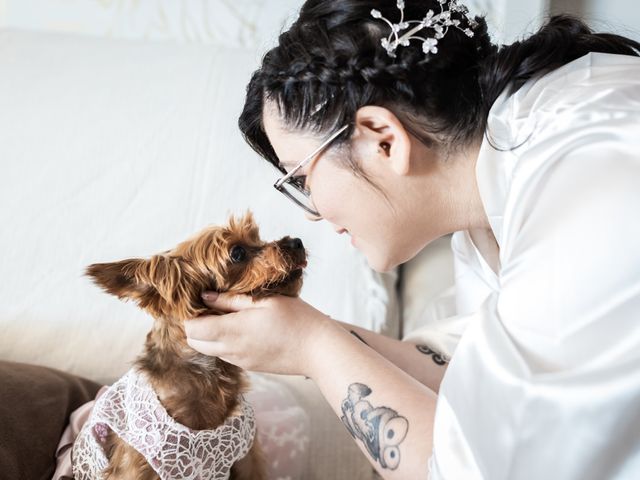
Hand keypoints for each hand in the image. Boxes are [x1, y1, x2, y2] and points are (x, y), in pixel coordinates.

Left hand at [184, 292, 331, 376]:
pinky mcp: (250, 366)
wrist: (318, 350)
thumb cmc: (296, 318)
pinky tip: (241, 329)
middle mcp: (232, 350)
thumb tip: (205, 296)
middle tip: (209, 307)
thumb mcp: (264, 300)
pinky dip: (223, 343)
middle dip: (194, 327)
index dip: (189, 316)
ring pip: (209, 351)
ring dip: (208, 336)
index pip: (191, 330)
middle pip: (194, 343)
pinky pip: (226, 355)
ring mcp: (240, 361)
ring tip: (226, 316)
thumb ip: (232, 300)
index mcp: (233, 331)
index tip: (198, 301)